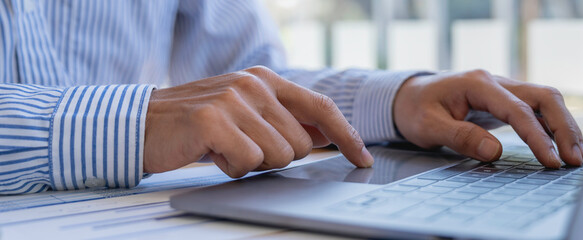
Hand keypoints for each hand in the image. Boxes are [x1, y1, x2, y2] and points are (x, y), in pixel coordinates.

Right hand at [144, 66, 373, 176]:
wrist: (143, 123)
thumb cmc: (200, 124)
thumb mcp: (247, 113)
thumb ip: (286, 119)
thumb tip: (329, 135)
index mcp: (267, 80)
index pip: (321, 107)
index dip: (347, 135)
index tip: (363, 157)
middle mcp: (254, 84)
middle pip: (301, 144)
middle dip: (277, 156)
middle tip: (244, 146)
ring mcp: (234, 100)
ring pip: (279, 155)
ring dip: (253, 163)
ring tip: (225, 147)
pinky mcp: (214, 120)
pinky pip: (249, 162)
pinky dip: (231, 168)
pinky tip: (212, 152)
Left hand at [393, 70, 582, 167]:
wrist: (409, 96)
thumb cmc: (416, 110)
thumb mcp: (428, 126)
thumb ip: (461, 137)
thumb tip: (496, 152)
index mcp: (478, 84)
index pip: (518, 110)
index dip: (537, 137)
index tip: (550, 161)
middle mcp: (497, 82)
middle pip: (544, 97)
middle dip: (564, 128)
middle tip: (575, 160)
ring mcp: (504, 89)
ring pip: (546, 100)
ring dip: (565, 127)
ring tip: (577, 157)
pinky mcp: (507, 100)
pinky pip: (538, 109)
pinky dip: (554, 126)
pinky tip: (565, 146)